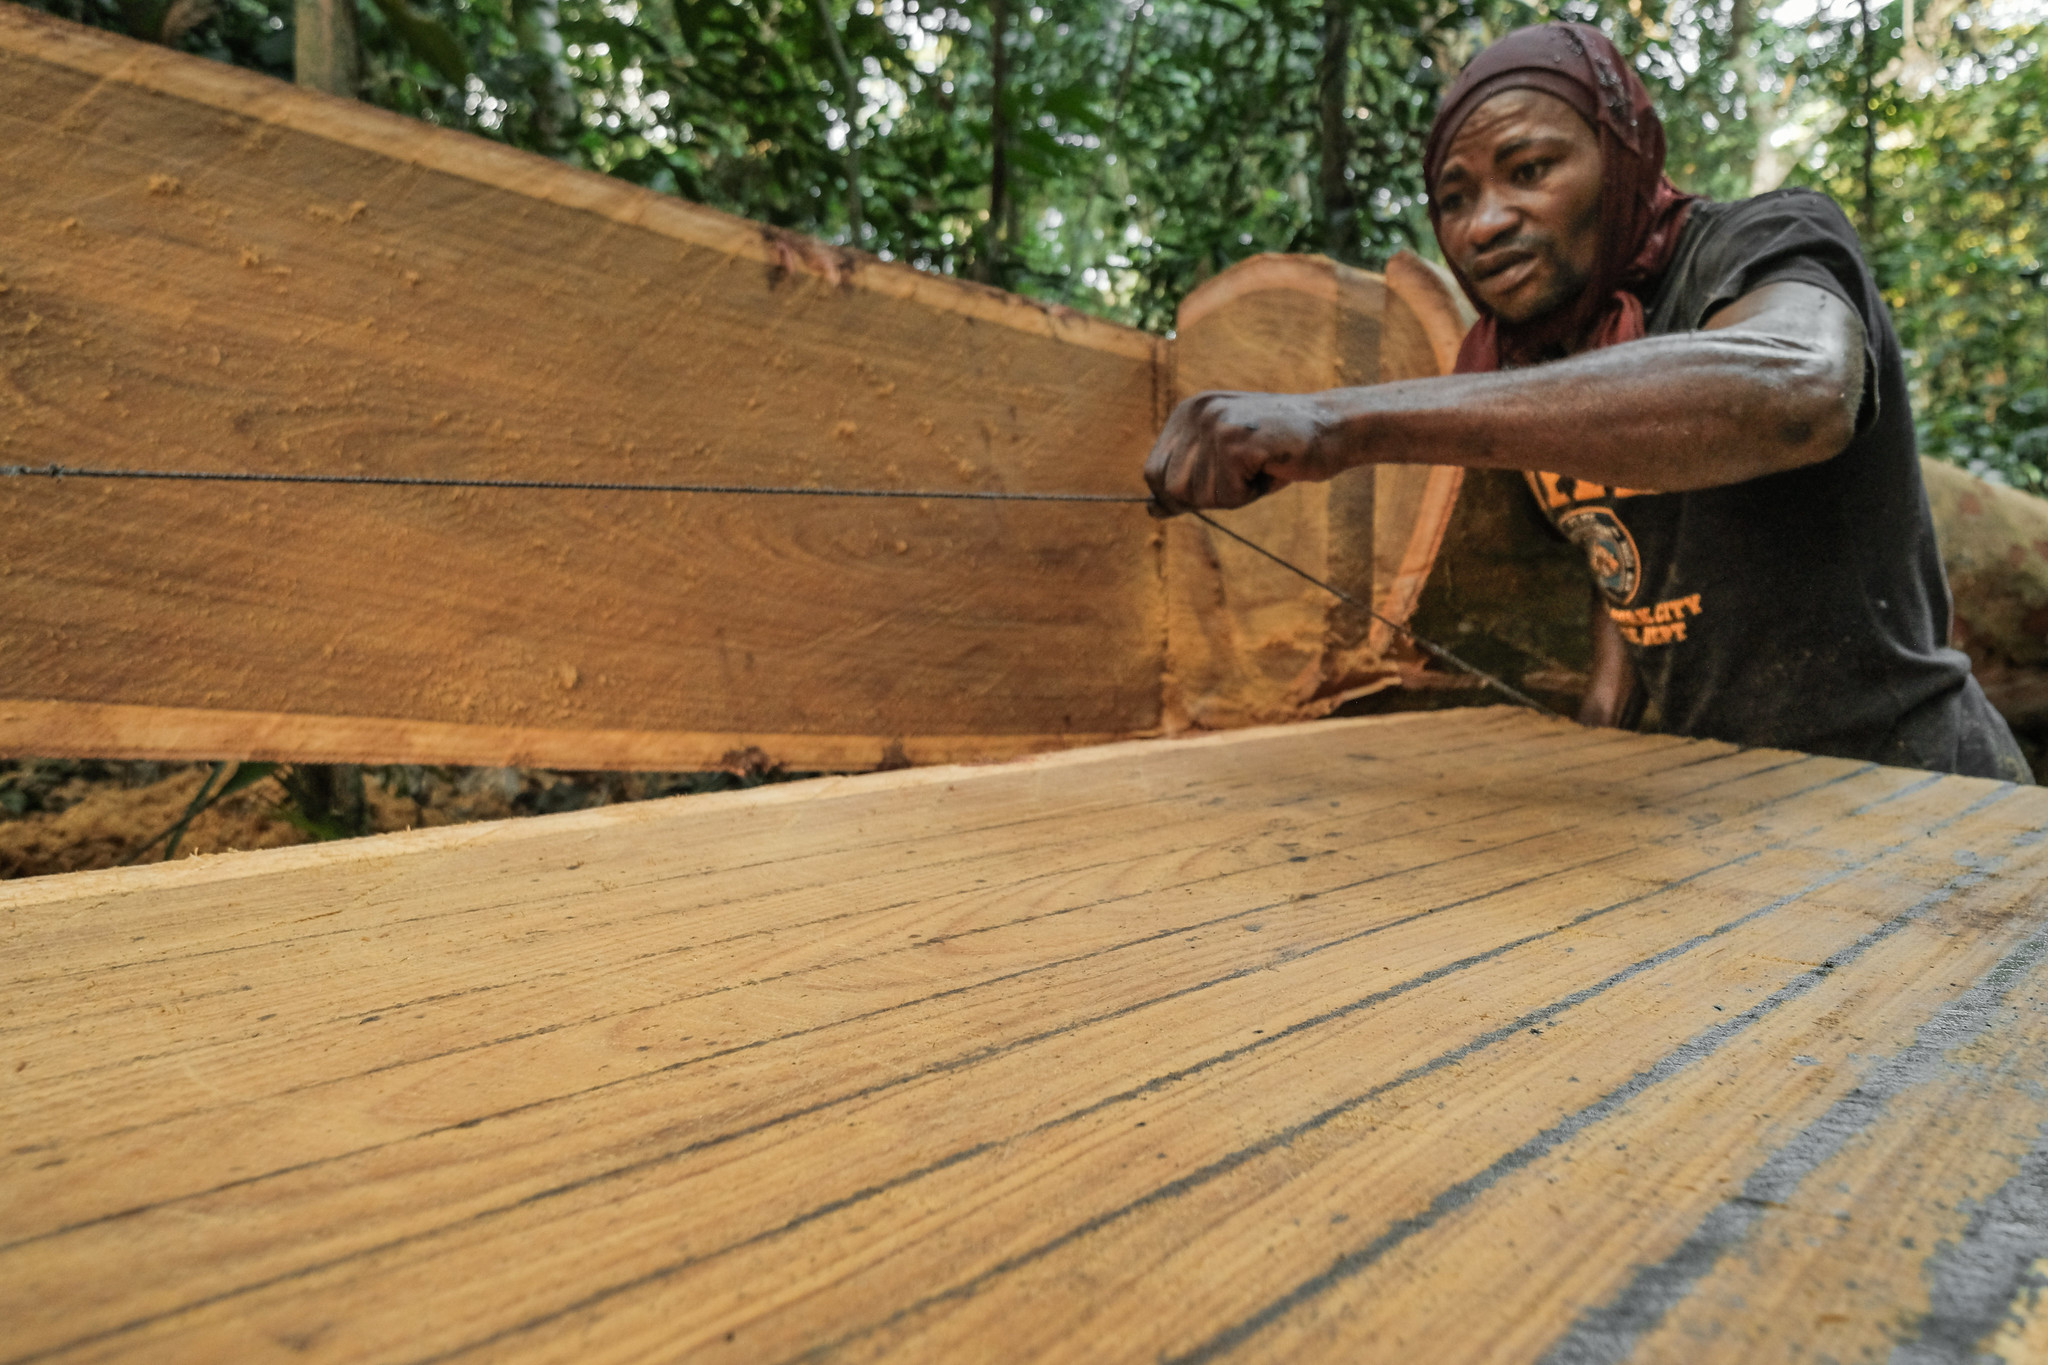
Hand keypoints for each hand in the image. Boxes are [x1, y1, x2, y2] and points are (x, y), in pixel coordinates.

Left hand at [1143, 391, 1338, 514]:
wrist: (1333, 428)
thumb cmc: (1279, 451)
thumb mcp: (1224, 464)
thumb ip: (1188, 481)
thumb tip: (1152, 511)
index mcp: (1186, 412)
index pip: (1153, 473)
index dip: (1179, 495)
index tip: (1218, 485)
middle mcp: (1195, 413)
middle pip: (1172, 489)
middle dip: (1209, 496)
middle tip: (1244, 473)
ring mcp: (1214, 424)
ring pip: (1201, 496)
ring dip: (1234, 495)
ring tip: (1260, 466)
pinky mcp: (1236, 440)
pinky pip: (1229, 495)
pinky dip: (1251, 493)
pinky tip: (1270, 467)